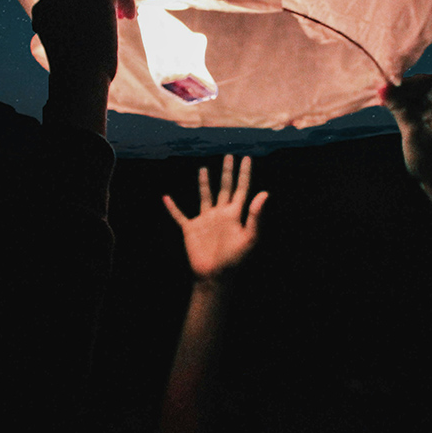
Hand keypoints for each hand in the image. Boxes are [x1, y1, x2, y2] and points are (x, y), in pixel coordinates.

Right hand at [31, 0, 135, 79]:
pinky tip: (131, 16)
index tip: (98, 16)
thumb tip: (92, 23)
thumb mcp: (65, 47)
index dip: (85, 2)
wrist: (78, 76)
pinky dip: (127, 1)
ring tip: (124, 15)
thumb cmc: (73, 72)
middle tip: (116, 14)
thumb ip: (71, 30)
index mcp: (44, 6)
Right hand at [163, 155, 268, 280]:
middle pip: (225, 187)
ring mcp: (205, 221)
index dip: (244, 173)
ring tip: (203, 168)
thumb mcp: (249, 238)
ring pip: (205, 196)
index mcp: (235, 214)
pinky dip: (172, 207)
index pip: (242, 189)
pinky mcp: (191, 229)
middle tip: (229, 156)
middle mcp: (221, 214)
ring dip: (204, 183)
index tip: (247, 158)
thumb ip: (256, 216)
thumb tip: (265, 193)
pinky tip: (166, 198)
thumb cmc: (234, 260)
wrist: (215, 276)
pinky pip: (180, 215)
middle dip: (227, 172)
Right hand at [383, 74, 431, 181]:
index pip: (428, 83)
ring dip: (400, 97)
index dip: (406, 83)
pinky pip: (415, 106)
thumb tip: (382, 88)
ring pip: (417, 96)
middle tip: (381, 93)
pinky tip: (389, 107)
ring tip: (382, 101)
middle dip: (402, 89)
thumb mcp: (413, 134)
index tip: (385, 88)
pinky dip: (402, 106)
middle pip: (423, 87)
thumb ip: (399, 108)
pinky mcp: (429, 121)